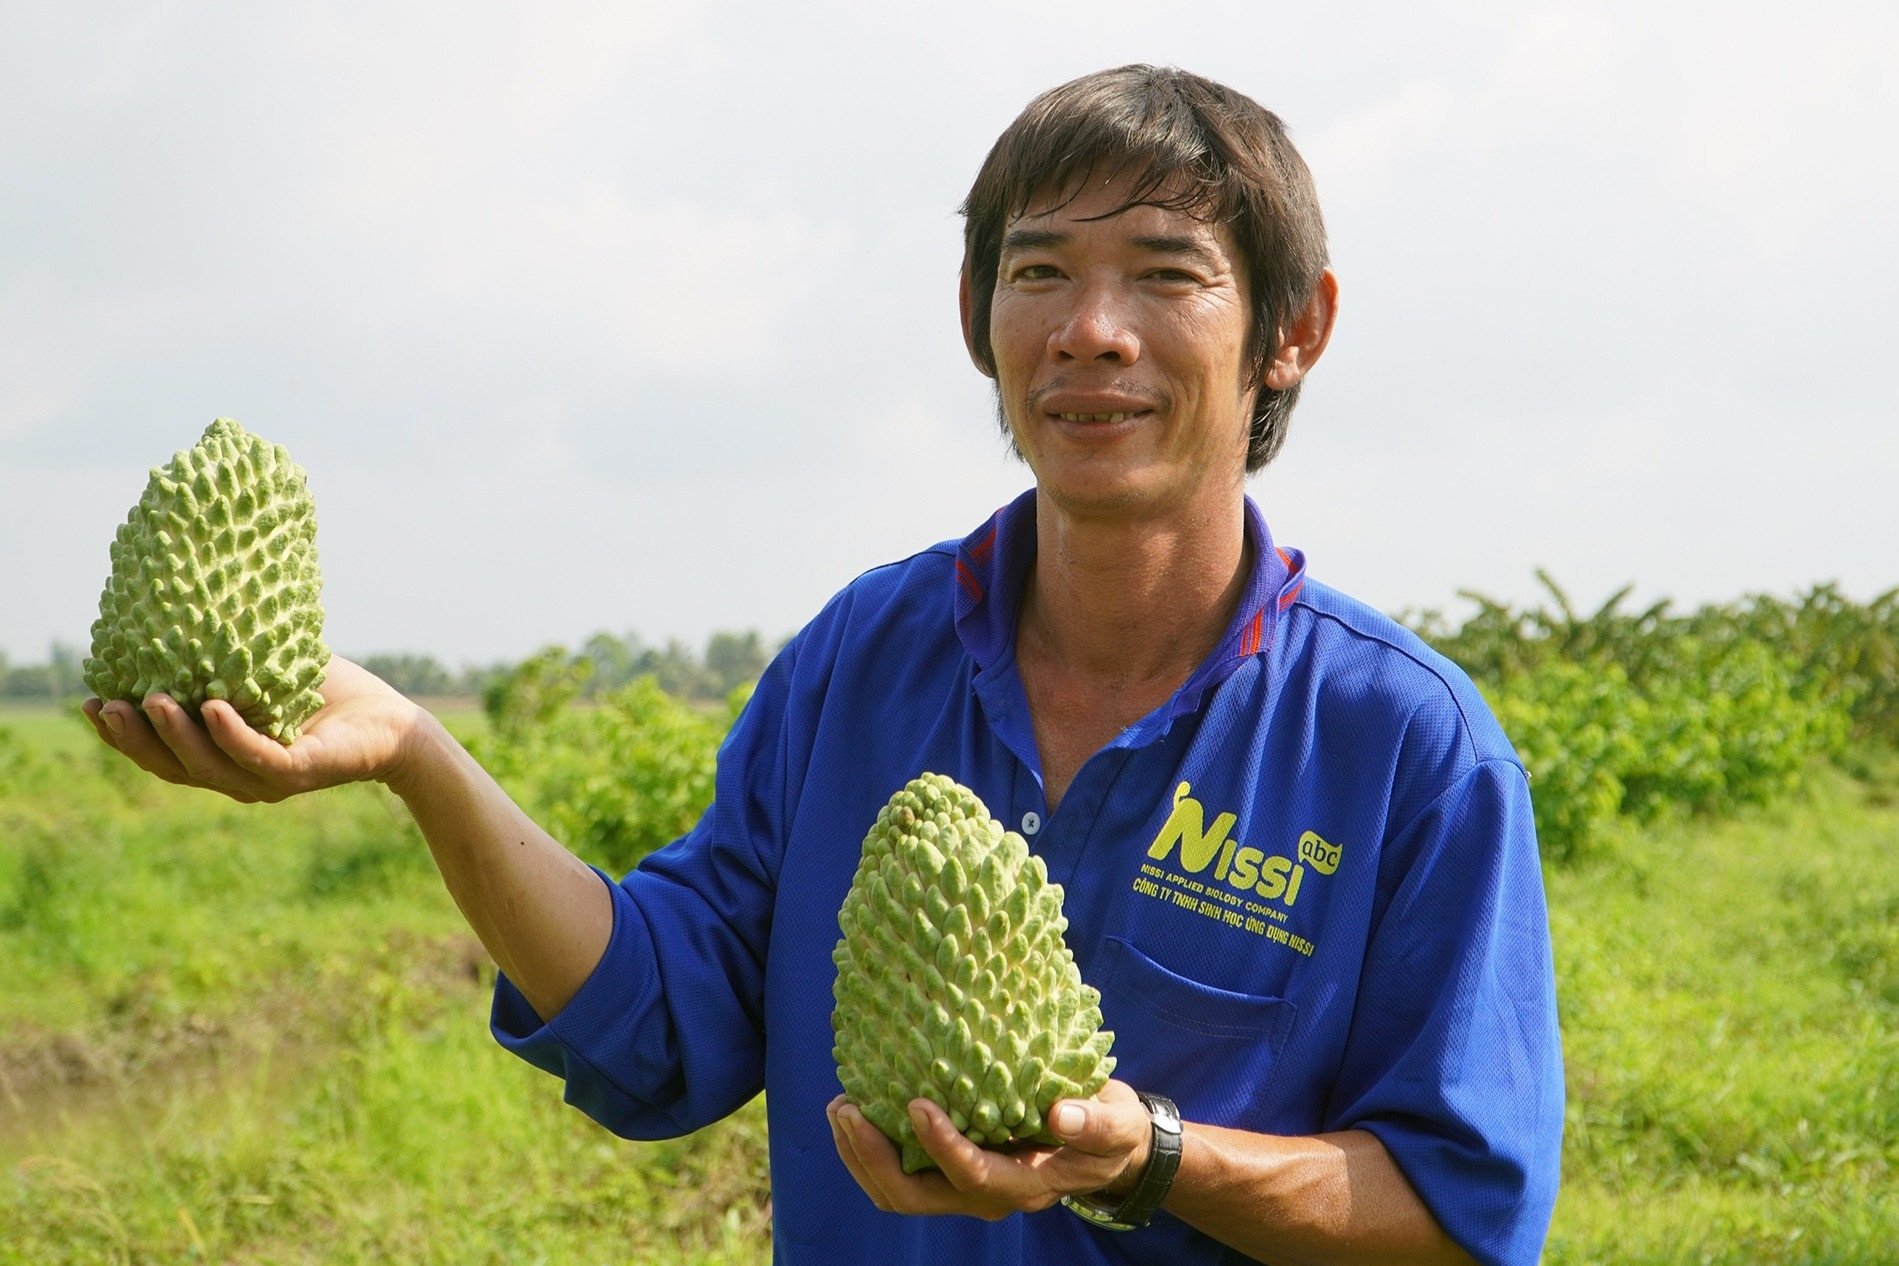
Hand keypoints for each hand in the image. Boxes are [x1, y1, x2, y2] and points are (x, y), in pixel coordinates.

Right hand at [82, 656, 427, 802]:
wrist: (393, 723)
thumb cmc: (328, 694)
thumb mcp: (266, 670)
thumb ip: (223, 656)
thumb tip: (182, 602)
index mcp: (223, 757)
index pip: (162, 755)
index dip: (122, 737)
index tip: (89, 702)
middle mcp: (239, 777)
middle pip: (174, 766)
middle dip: (134, 739)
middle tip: (104, 704)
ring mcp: (269, 780)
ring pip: (209, 766)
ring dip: (175, 735)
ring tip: (151, 700)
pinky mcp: (303, 773)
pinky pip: (260, 757)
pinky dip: (232, 735)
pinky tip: (214, 708)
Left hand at [826, 1078, 1152, 1220]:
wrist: (1106, 1147)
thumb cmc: (1111, 1129)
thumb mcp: (1117, 1123)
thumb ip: (1095, 1123)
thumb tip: (1060, 1114)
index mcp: (1026, 1183)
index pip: (973, 1175)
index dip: (940, 1146)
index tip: (916, 1103)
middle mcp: (988, 1196)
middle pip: (916, 1195)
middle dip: (873, 1157)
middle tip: (846, 1107)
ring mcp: (965, 1190)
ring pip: (899, 1192)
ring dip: (861, 1155)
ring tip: (841, 1106)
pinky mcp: (952, 1174)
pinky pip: (902, 1174)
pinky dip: (873, 1148)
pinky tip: (860, 1107)